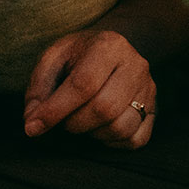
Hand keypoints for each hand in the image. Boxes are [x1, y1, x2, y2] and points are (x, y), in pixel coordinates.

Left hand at [22, 29, 156, 149]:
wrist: (112, 48)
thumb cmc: (78, 55)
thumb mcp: (53, 59)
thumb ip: (39, 89)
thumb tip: (33, 122)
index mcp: (108, 45)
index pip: (83, 84)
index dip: (55, 110)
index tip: (33, 126)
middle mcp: (135, 65)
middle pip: (104, 109)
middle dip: (74, 123)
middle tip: (63, 120)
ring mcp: (148, 88)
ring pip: (121, 127)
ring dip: (93, 133)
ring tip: (83, 120)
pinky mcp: (154, 109)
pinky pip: (136, 139)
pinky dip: (113, 142)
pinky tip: (101, 127)